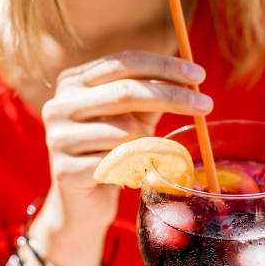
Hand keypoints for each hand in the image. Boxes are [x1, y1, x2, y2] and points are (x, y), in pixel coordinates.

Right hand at [40, 50, 212, 225]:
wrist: (82, 204)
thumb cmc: (113, 153)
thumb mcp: (133, 117)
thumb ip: (152, 94)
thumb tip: (190, 75)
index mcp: (73, 82)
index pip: (124, 62)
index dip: (164, 66)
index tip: (199, 74)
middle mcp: (59, 105)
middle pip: (125, 91)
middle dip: (172, 96)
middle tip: (206, 104)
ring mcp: (58, 138)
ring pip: (124, 131)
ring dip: (147, 145)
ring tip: (142, 157)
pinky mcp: (65, 170)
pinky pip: (117, 163)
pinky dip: (134, 168)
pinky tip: (129, 175)